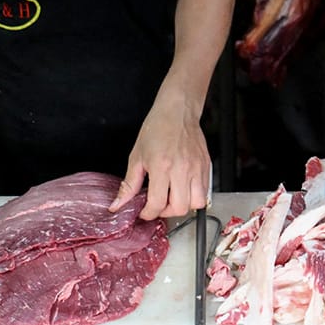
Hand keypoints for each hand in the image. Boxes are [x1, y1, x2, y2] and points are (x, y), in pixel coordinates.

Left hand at [113, 89, 210, 221]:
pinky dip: (194, 195)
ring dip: (184, 205)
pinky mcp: (206, 166)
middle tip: (158, 205)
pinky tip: (183, 188)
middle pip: (179, 207)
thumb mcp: (137, 157)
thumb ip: (129, 185)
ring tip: (173, 197)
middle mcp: (182, 169)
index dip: (148, 213)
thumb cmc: (157, 129)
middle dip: (166, 212)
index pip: (157, 203)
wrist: (177, 111)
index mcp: (162, 166)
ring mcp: (197, 168)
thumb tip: (118, 204)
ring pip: (196, 203)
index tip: (144, 211)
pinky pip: (205, 191)